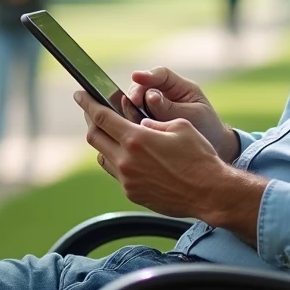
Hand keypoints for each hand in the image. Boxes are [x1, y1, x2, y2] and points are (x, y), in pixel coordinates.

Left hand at [76, 91, 230, 217]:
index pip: (101, 117)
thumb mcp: (180, 127)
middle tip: (93, 112)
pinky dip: (118, 162)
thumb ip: (155, 122)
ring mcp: (127, 180)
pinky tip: (129, 157)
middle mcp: (126, 160)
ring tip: (112, 134)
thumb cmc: (199, 157)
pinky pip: (116, 174)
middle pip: (95, 137)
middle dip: (91, 121)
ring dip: (104, 143)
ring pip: (103, 157)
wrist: (210, 193)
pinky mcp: (133, 194)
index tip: (80, 95)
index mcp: (136, 139)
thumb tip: (141, 124)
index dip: (87, 103)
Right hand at [126, 67, 239, 162]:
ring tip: (132, 117)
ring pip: (136, 102)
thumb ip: (170, 108)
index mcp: (180, 87)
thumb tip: (149, 97)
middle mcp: (165, 94)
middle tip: (134, 104)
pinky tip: (131, 126)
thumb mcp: (192, 116)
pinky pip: (136, 117)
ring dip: (132, 108)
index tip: (135, 76)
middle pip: (144, 86)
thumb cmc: (207, 128)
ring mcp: (155, 107)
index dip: (147, 74)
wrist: (212, 147)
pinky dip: (132, 120)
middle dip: (136, 93)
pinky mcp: (149, 121)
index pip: (161, 75)